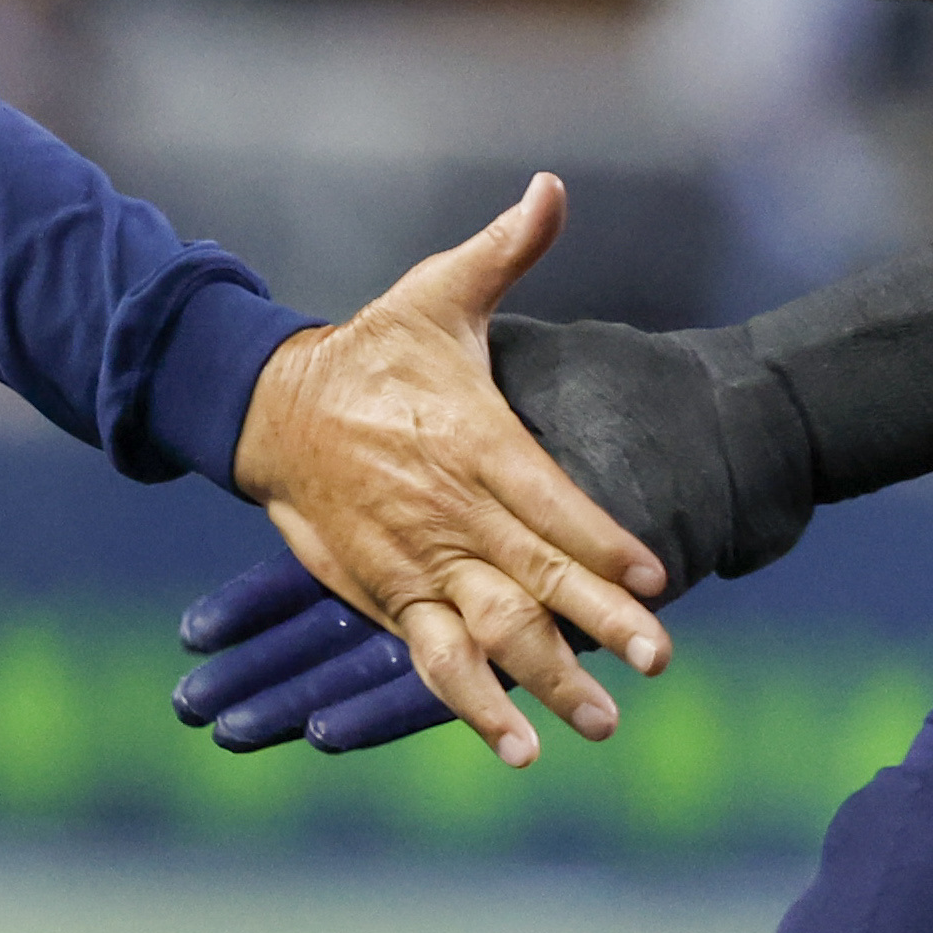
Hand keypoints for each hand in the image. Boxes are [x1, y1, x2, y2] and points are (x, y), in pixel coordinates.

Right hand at [225, 172, 671, 765]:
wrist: (272, 408)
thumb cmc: (374, 351)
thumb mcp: (439, 294)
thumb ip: (507, 249)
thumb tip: (551, 188)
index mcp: (472, 438)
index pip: (549, 498)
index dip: (600, 540)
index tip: (654, 577)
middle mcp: (450, 509)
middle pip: (535, 576)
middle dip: (599, 623)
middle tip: (660, 662)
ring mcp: (420, 560)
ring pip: (491, 629)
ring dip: (546, 679)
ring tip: (602, 722)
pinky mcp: (390, 596)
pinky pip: (437, 659)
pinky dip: (474, 704)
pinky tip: (519, 745)